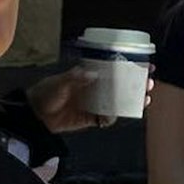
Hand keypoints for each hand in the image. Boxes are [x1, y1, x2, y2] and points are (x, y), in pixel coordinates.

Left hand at [26, 65, 154, 134]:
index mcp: (90, 76)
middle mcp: (95, 89)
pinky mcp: (90, 119)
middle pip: (121, 86)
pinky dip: (112, 119)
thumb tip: (93, 74)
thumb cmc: (46, 93)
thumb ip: (75, 77)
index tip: (146, 63)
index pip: (114, 69)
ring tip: (144, 99)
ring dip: (132, 101)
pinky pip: (105, 120)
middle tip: (148, 83)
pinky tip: (117, 116)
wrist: (35, 114)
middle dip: (137, 85)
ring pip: (118, 102)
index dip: (130, 66)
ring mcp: (94, 104)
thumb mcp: (60, 82)